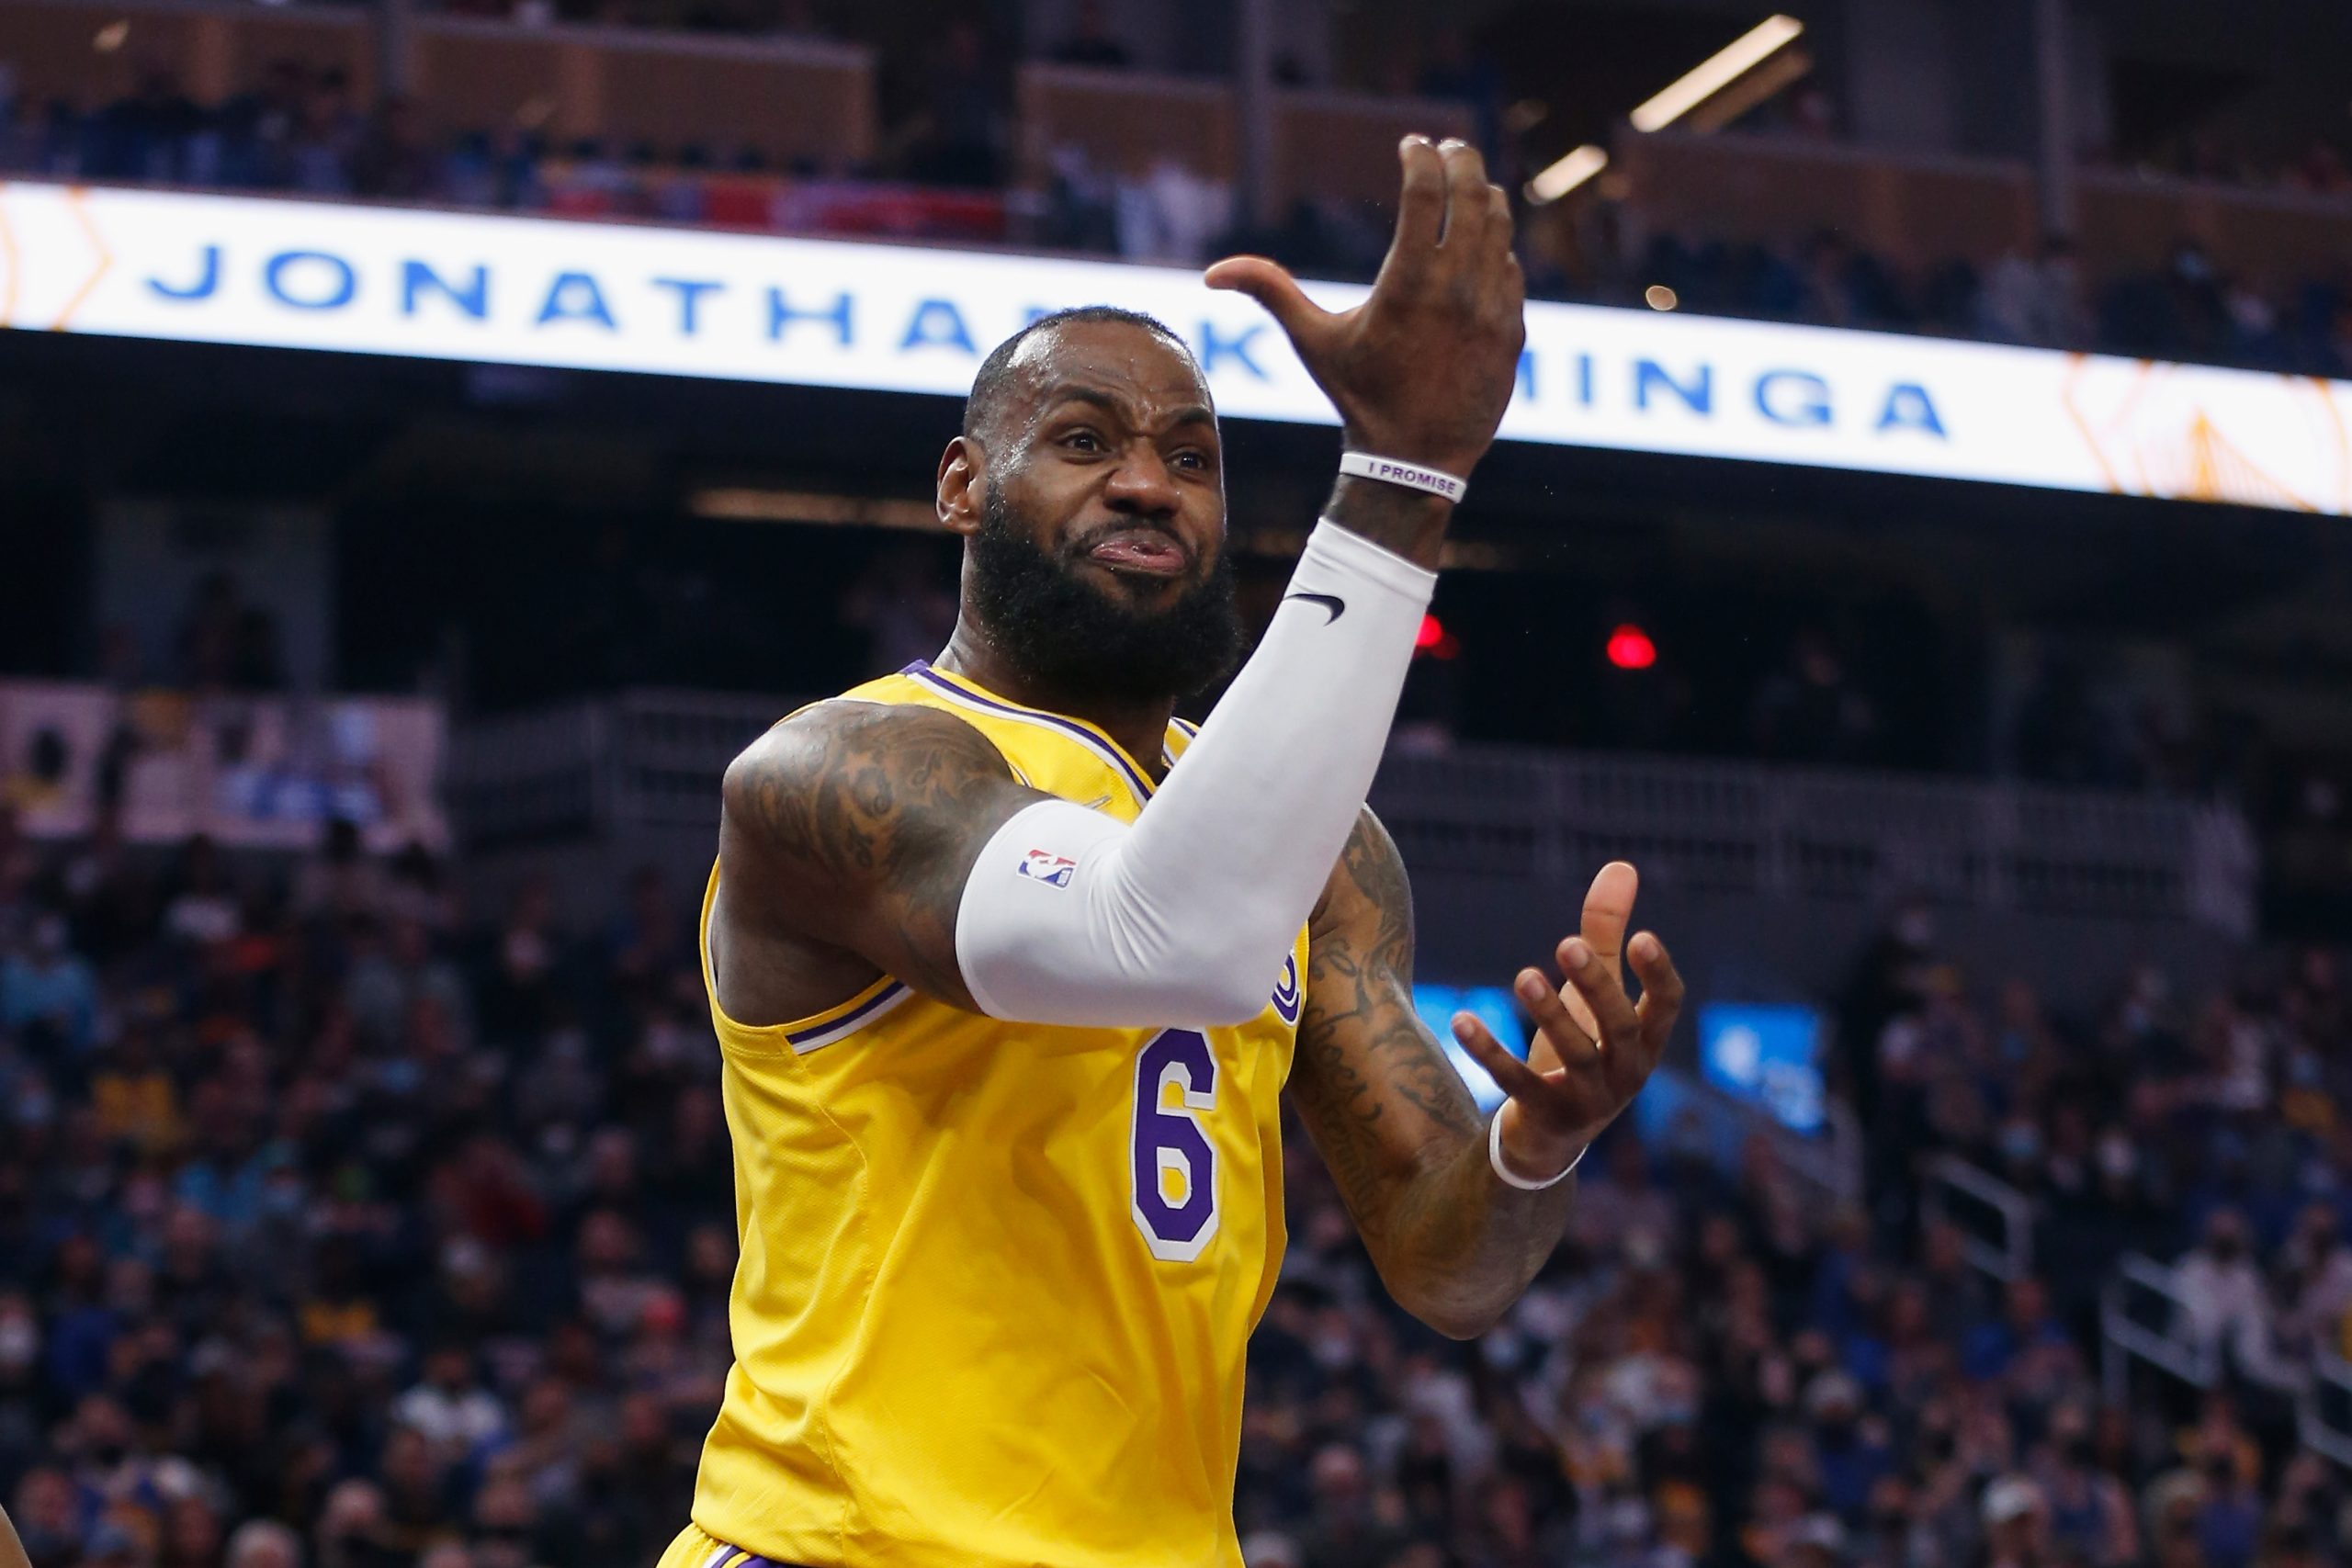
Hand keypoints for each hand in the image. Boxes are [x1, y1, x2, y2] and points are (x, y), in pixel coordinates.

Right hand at [1203, 136, 1526, 478]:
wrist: (1415, 461)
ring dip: (1484, 196)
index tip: (1411, 144)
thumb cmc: (1360, 398)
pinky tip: (1480, 243)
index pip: (1427, 191)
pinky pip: (1511, 269)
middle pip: (1473, 194)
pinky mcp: (1513, 330)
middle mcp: (1458, 289)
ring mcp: (1493, 308)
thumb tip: (1213, 273)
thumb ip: (1271, 293)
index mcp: (1408, 283)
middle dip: (1460, 159)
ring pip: (1500, 226)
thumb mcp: (1314, 343)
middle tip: (1447, 148)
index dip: (1420, 157)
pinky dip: (1496, 247)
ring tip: (1468, 185)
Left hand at [1450, 861, 1682, 1182]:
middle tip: (1566, 942)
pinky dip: (1489, 1053)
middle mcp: (1625, 1072)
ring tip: (1523, 975)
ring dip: (1549, 1015)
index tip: (1642, 937)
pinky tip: (1461, 1019)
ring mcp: (1588, 1100)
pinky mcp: (1544, 1117)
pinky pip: (1516, 1085)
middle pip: (1619, 1028)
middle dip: (1596, 986)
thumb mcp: (1595, 995)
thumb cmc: (1584, 1049)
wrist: (1552, 1136)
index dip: (1657, 974)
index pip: (1666, 1007)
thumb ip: (1606, 934)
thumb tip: (1622, 866)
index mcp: (1645, 1040)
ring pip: (1574, 1056)